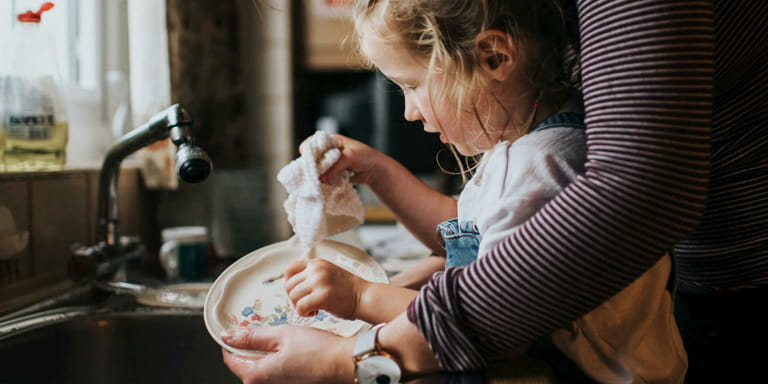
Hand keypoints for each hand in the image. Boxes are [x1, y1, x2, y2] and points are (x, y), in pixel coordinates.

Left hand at [221, 325, 353, 383]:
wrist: (344, 363)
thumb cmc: (318, 350)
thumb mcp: (282, 334)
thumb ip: (253, 336)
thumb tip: (229, 336)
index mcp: (258, 374)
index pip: (231, 359)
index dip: (231, 341)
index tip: (237, 329)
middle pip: (244, 365)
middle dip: (249, 347)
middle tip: (263, 330)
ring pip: (260, 368)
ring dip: (263, 353)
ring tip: (279, 339)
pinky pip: (273, 372)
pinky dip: (276, 359)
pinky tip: (289, 349)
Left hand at [285, 259, 368, 319]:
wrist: (365, 297)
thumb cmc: (348, 290)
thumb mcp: (328, 273)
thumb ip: (312, 276)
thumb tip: (293, 287)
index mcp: (317, 263)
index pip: (289, 268)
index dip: (289, 282)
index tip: (298, 292)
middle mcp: (316, 269)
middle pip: (288, 285)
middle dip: (294, 298)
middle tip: (307, 303)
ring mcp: (319, 281)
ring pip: (293, 296)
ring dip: (300, 306)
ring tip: (313, 309)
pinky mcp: (322, 296)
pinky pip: (300, 307)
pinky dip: (304, 313)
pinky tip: (316, 313)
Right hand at [301, 134, 388, 185]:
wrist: (376, 170)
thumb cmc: (365, 157)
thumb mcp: (349, 157)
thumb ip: (335, 167)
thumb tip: (320, 178)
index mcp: (332, 141)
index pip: (314, 142)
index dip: (307, 148)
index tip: (305, 157)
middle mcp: (329, 151)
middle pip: (313, 157)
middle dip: (310, 164)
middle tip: (309, 172)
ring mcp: (331, 163)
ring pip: (317, 168)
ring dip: (316, 174)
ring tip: (315, 180)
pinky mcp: (333, 174)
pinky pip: (324, 177)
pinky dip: (323, 181)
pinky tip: (322, 184)